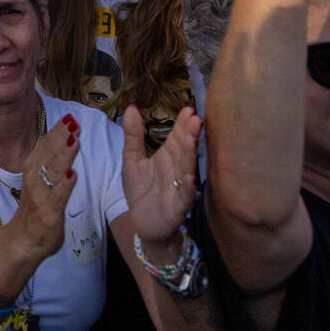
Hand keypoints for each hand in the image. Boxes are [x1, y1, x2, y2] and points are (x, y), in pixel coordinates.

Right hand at [8, 114, 81, 258]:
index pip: (45, 146)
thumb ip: (50, 163)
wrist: (22, 241)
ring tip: (74, 139)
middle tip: (73, 121)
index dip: (56, 130)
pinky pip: (57, 197)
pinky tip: (72, 174)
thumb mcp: (39, 180)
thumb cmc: (35, 209)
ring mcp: (41, 196)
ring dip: (63, 155)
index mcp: (33, 170)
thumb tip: (62, 140)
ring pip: (52, 172)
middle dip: (60, 137)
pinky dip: (64, 185)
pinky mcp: (49, 213)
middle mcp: (35, 179)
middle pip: (47, 154)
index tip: (69, 116)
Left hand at [121, 105, 200, 242]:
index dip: (182, 124)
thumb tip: (132, 107)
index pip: (177, 136)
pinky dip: (188, 188)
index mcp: (168, 156)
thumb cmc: (141, 190)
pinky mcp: (177, 208)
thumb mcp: (132, 159)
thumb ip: (133, 135)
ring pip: (186, 169)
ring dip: (190, 155)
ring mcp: (179, 188)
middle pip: (184, 149)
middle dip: (190, 134)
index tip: (189, 109)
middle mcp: (177, 169)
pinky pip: (184, 197)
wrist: (143, 223)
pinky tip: (190, 178)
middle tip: (197, 118)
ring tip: (193, 139)